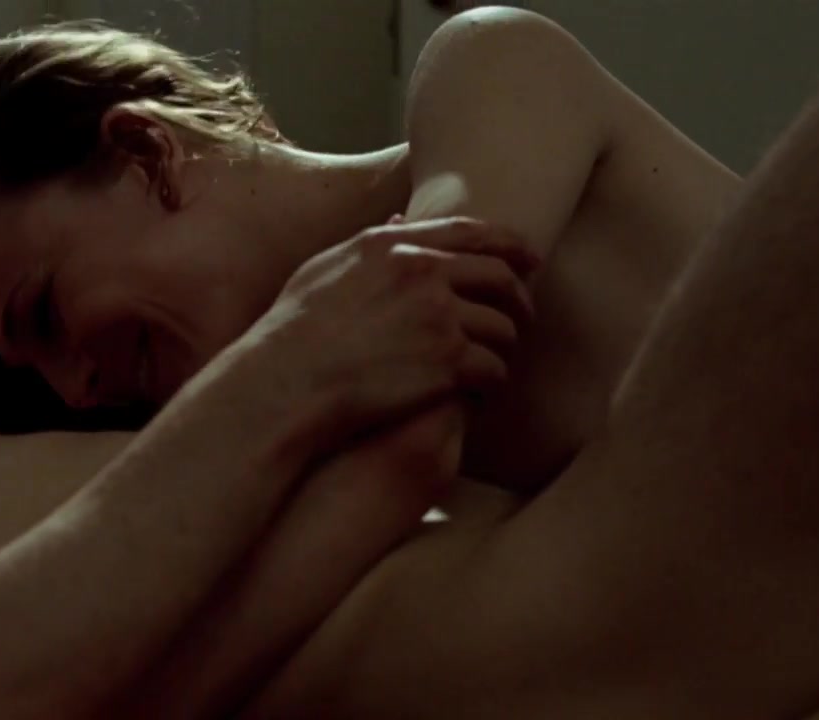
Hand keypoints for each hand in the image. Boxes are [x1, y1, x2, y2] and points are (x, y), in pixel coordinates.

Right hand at [231, 216, 537, 441]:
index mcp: (394, 245)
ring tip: (493, 363)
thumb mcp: (325, 269)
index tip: (530, 259)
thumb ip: (369, 246)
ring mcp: (440, 317)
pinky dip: (493, 383)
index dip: (511, 244)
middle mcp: (424, 272)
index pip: (471, 233)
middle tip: (523, 319)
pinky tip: (481, 394)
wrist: (288, 383)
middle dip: (520, 299)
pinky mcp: (448, 362)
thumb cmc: (292, 333)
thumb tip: (396, 227)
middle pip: (500, 277)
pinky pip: (495, 369)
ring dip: (504, 348)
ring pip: (503, 328)